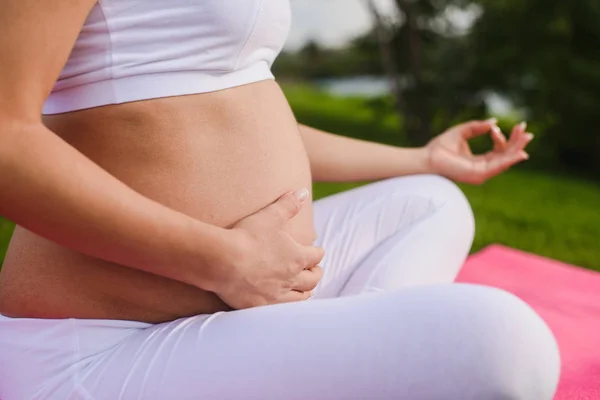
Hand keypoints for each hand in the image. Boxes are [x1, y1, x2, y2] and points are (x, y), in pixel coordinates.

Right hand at [213, 189, 323, 309]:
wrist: (223, 261)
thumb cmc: (247, 236)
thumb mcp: (270, 216)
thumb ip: (288, 204)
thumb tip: (303, 191)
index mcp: (297, 257)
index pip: (315, 256)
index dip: (318, 253)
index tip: (317, 252)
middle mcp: (291, 278)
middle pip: (312, 279)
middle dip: (316, 274)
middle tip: (315, 272)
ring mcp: (277, 295)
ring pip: (301, 298)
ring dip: (306, 293)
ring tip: (306, 291)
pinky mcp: (261, 307)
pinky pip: (280, 311)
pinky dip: (287, 309)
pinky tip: (285, 307)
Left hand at [425, 119, 533, 183]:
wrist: (426, 157)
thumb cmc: (439, 147)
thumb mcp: (461, 132)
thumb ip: (477, 127)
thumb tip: (493, 122)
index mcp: (478, 161)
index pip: (498, 151)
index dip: (501, 138)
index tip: (494, 128)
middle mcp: (481, 169)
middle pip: (505, 156)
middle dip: (516, 143)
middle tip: (526, 130)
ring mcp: (480, 173)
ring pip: (504, 161)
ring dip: (516, 148)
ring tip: (526, 136)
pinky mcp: (477, 175)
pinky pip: (497, 167)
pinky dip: (509, 159)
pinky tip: (519, 152)